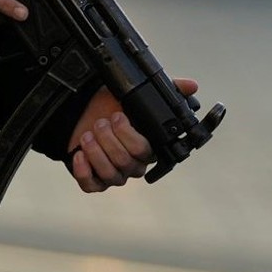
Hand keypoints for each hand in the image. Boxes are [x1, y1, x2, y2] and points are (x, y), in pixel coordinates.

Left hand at [66, 81, 199, 192]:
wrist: (81, 114)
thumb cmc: (111, 107)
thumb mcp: (135, 94)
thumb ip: (168, 90)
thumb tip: (192, 85)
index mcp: (146, 149)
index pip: (144, 151)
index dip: (129, 136)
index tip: (118, 116)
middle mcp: (132, 165)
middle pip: (125, 162)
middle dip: (109, 140)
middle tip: (100, 123)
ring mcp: (114, 175)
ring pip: (110, 174)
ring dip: (96, 152)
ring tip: (88, 135)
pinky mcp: (94, 181)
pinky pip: (92, 186)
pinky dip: (84, 171)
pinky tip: (79, 154)